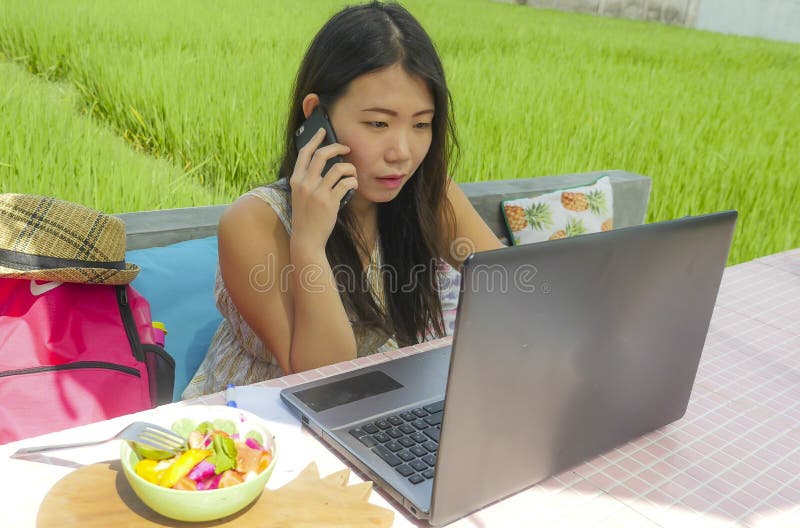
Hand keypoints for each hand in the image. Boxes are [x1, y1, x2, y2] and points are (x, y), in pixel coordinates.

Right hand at [289, 128, 357, 252]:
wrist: (306, 239)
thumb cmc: (306, 217)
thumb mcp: (300, 195)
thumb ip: (308, 180)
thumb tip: (327, 164)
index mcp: (295, 180)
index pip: (305, 153)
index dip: (314, 139)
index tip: (323, 131)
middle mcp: (305, 183)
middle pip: (322, 155)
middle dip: (337, 147)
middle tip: (347, 149)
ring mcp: (317, 192)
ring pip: (339, 168)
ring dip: (350, 168)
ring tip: (352, 174)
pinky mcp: (329, 201)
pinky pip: (346, 183)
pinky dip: (353, 182)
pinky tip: (353, 186)